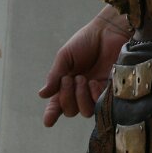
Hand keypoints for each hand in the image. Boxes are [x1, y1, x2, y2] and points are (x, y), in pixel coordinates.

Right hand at [38, 7, 132, 126]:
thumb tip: (42, 95)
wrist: (108, 32)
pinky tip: (95, 82)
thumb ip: (55, 76)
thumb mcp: (65, 56)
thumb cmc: (86, 41)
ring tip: (83, 79)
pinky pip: (100, 105)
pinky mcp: (109, 91)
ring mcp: (95, 93)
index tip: (49, 121)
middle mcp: (80, 92)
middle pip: (70, 111)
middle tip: (70, 78)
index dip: (52, 114)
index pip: (57, 104)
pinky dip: (94, 95)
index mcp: (66, 84)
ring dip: (80, 97)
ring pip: (85, 111)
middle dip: (67, 97)